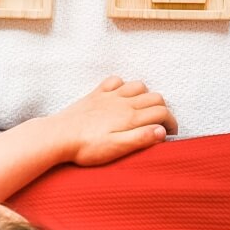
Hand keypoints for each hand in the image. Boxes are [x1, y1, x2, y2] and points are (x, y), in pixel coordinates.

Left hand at [50, 77, 177, 166]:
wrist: (58, 135)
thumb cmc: (86, 147)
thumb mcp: (116, 148)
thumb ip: (141, 138)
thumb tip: (162, 131)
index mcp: (130, 117)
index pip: (162, 112)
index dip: (171, 123)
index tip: (170, 134)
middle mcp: (123, 102)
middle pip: (154, 97)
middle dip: (163, 109)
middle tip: (161, 125)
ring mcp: (109, 96)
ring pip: (138, 85)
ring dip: (146, 95)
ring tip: (144, 110)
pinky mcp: (96, 94)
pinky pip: (115, 80)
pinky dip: (124, 85)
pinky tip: (121, 95)